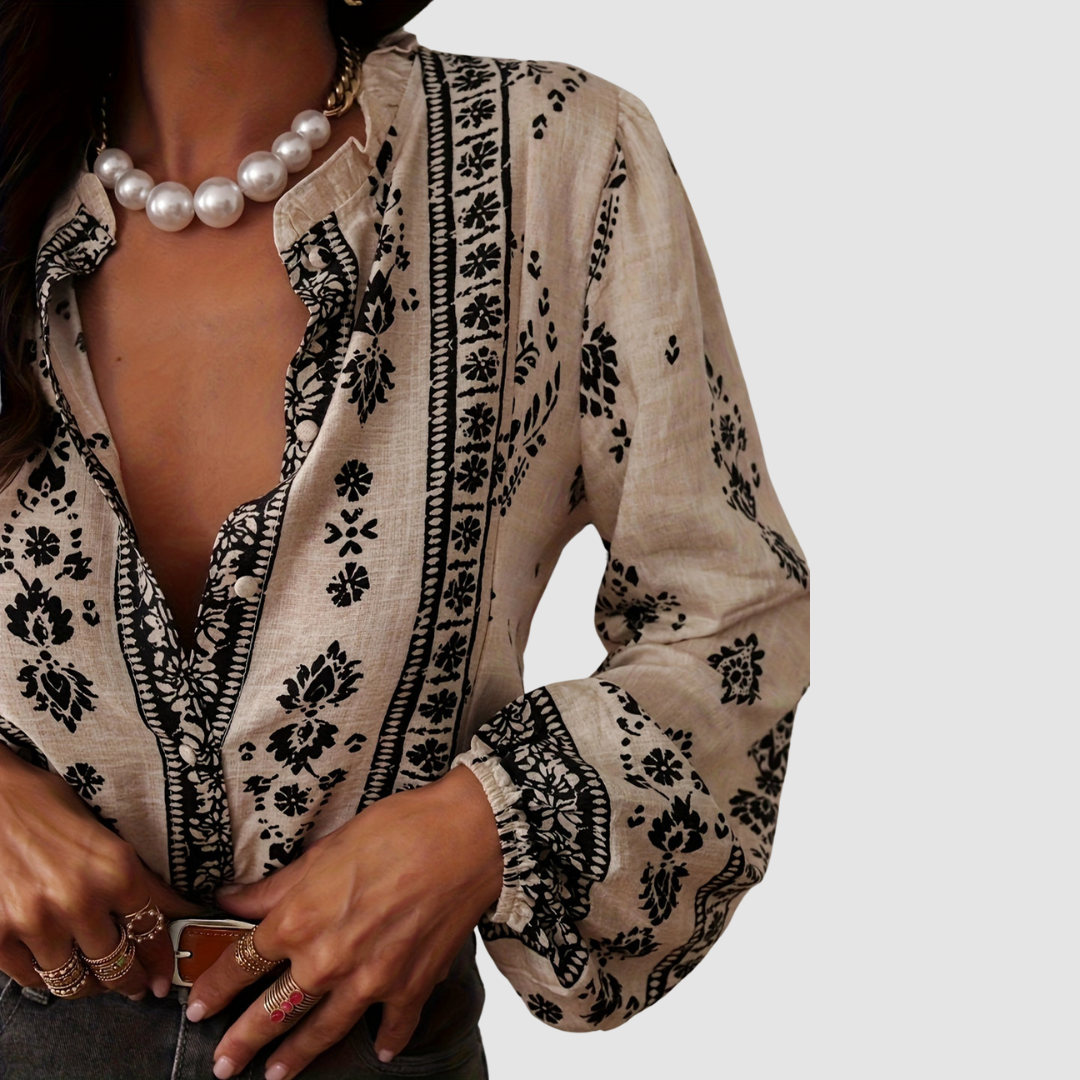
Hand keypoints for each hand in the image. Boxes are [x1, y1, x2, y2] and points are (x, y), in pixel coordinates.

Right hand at [0, 744, 203, 999]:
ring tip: (94, 979)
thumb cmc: (45, 807)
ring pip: (73, 980)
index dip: (160, 960)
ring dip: (87, 984)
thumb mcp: (104, 835)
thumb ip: (140, 878)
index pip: (151, 931)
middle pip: (115, 965)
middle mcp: (80, 899)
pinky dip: (45, 975)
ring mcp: (35, 922)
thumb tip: (177, 909)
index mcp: (116, 869)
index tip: (161, 978)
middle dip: (128, 980)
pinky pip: (31, 978)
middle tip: (133, 986)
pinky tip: (53, 964)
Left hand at [187, 764, 503, 1079]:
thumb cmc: (397, 830)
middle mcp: (327, 960)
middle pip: (273, 1011)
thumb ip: (276, 886)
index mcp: (299, 920)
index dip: (214, 989)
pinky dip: (385, 1042)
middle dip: (243, 1041)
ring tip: (277, 1075)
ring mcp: (369, 981)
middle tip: (224, 1065)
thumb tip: (232, 898)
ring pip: (321, 1032)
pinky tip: (378, 1051)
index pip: (242, 964)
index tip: (199, 1007)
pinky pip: (392, 1027)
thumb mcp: (324, 850)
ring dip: (296, 1057)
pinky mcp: (411, 986)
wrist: (464, 837)